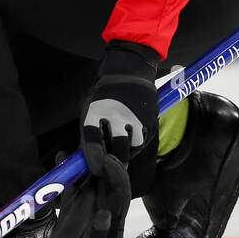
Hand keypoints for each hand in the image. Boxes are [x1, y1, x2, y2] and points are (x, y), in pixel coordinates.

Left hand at [79, 40, 158, 174]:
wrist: (128, 70)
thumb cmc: (103, 92)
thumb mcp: (89, 109)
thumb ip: (89, 133)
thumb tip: (88, 159)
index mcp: (96, 112)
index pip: (93, 144)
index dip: (93, 160)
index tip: (95, 168)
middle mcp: (117, 115)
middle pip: (118, 151)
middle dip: (114, 162)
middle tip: (111, 165)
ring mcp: (135, 117)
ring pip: (133, 148)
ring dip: (127, 152)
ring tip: (120, 146)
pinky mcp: (150, 119)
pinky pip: (143, 140)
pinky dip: (136, 143)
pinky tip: (130, 135)